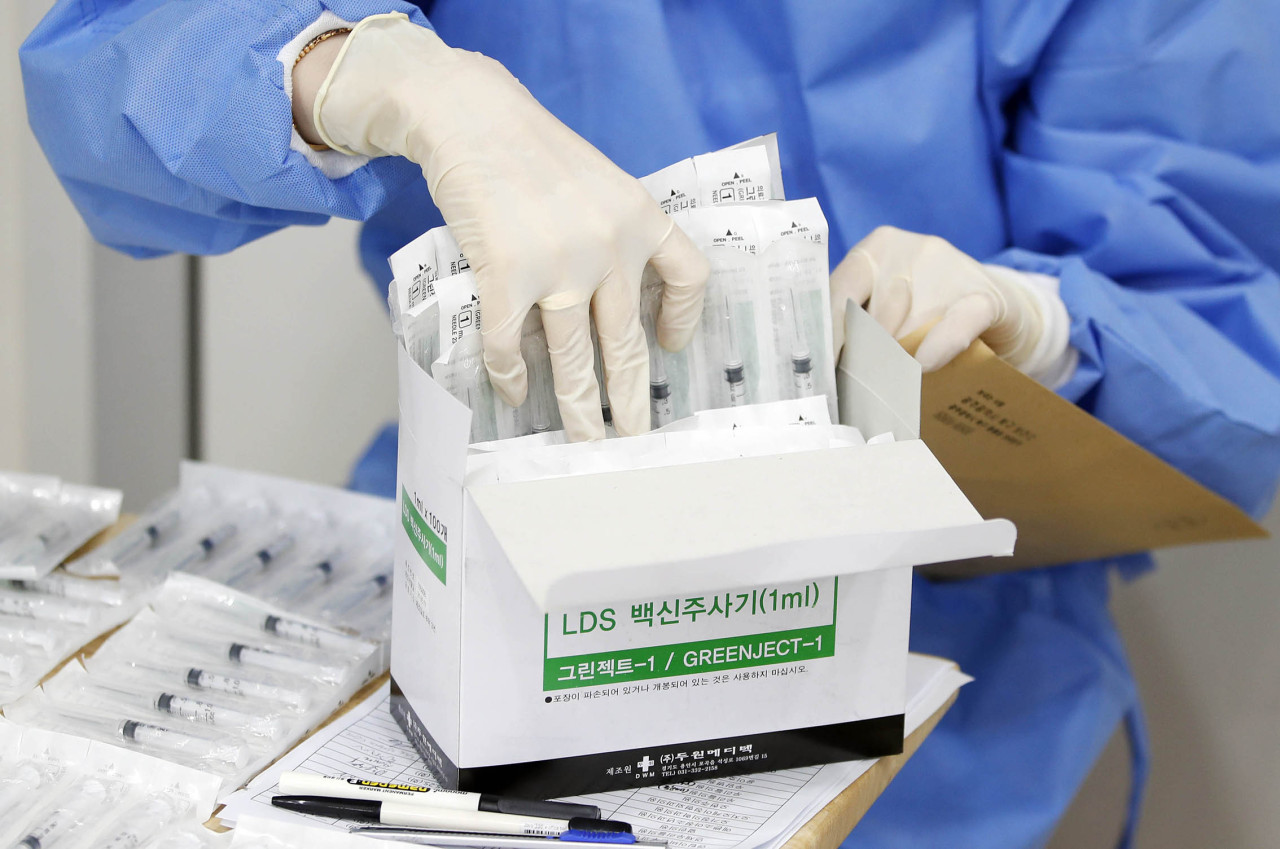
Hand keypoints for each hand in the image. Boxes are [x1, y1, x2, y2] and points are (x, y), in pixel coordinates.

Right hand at [305, 14, 707, 440]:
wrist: (470, 114)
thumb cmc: (529, 146)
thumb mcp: (596, 179)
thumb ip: (611, 230)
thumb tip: (608, 292)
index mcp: (640, 216)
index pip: (688, 275)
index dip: (683, 318)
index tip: (671, 346)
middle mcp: (609, 246)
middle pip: (627, 340)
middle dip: (630, 398)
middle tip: (634, 436)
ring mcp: (559, 264)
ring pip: (574, 357)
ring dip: (579, 407)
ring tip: (584, 439)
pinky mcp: (507, 276)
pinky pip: (510, 344)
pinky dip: (511, 375)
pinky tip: (514, 393)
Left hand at [829, 226, 1068, 375]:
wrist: (1002, 314)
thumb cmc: (929, 316)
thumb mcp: (890, 312)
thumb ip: (859, 327)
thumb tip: (825, 370)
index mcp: (876, 251)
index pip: (838, 290)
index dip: (826, 335)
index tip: (817, 371)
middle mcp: (911, 250)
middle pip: (873, 316)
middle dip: (861, 360)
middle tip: (854, 394)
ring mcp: (950, 268)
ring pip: (909, 328)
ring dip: (897, 365)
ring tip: (889, 392)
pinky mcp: (985, 296)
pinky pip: (955, 324)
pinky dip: (938, 348)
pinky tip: (926, 367)